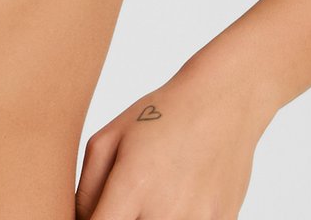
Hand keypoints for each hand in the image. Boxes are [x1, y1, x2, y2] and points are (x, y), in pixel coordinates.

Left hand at [75, 61, 271, 218]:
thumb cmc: (160, 114)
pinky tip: (177, 197)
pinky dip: (175, 216)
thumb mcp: (109, 137)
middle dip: (120, 217)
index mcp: (134, 184)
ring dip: (146, 217)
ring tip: (150, 194)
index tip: (94, 213)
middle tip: (123, 199)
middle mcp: (167, 210)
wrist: (222, 102)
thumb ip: (87, 189)